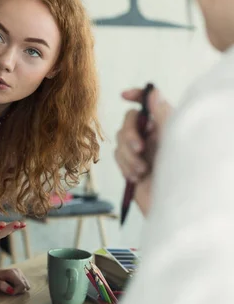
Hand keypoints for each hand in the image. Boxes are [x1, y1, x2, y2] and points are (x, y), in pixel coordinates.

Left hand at [0, 265, 30, 294]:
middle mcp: (17, 271)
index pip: (22, 286)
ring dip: (18, 289)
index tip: (8, 292)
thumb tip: (11, 290)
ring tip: (8, 287)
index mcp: (12, 273)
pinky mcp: (18, 274)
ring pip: (25, 284)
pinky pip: (23, 283)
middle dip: (18, 290)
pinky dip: (18, 286)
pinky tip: (11, 285)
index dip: (16, 291)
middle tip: (8, 290)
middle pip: (25, 285)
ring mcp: (18, 272)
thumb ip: (2, 286)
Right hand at [114, 88, 172, 214]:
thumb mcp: (175, 141)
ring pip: (120, 142)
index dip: (137, 96)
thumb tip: (153, 93)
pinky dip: (125, 167)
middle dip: (130, 135)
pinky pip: (118, 158)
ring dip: (128, 156)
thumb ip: (163, 115)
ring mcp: (142, 153)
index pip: (149, 104)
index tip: (124, 95)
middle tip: (140, 149)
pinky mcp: (132, 167)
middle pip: (129, 122)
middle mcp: (154, 137)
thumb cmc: (186, 177)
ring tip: (142, 171)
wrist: (176, 210)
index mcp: (167, 126)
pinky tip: (137, 177)